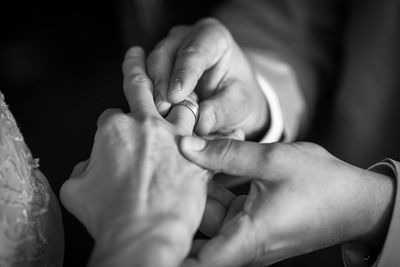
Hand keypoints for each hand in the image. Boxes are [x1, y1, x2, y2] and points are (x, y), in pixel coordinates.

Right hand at [60, 47, 210, 266]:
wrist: (144, 233)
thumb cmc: (107, 215)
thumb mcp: (77, 190)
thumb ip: (82, 171)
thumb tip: (89, 167)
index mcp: (114, 129)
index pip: (111, 115)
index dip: (111, 123)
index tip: (114, 131)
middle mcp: (146, 125)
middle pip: (142, 88)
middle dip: (137, 68)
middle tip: (136, 56)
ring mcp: (176, 138)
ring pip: (184, 106)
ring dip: (185, 98)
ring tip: (187, 92)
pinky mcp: (199, 157)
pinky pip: (217, 139)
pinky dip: (225, 132)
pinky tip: (233, 128)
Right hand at [146, 18, 268, 138]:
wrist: (232, 101)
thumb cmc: (239, 98)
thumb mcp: (240, 105)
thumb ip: (222, 112)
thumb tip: (200, 123)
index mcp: (213, 37)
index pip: (194, 52)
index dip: (183, 74)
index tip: (176, 96)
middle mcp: (186, 38)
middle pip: (164, 55)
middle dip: (161, 84)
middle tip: (162, 110)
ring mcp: (167, 51)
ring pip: (150, 67)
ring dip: (151, 92)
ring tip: (159, 115)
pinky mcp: (156, 69)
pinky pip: (145, 80)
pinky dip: (147, 97)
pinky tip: (152, 114)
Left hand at [179, 137, 394, 265]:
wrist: (354, 200)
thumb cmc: (322, 183)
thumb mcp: (272, 160)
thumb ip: (225, 153)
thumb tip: (185, 144)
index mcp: (247, 239)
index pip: (193, 262)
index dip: (166, 249)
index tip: (147, 226)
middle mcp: (242, 245)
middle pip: (193, 232)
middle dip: (176, 202)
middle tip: (160, 169)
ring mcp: (245, 237)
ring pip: (205, 217)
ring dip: (195, 189)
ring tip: (183, 156)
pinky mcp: (249, 226)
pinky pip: (220, 211)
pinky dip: (212, 188)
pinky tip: (207, 161)